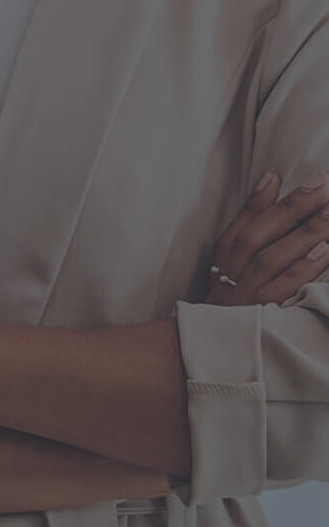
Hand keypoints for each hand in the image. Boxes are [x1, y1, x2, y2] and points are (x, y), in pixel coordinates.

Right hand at [206, 169, 328, 306]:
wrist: (209, 349)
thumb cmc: (229, 299)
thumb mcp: (232, 259)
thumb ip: (250, 219)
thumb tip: (270, 179)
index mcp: (224, 256)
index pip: (246, 222)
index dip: (269, 198)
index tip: (299, 177)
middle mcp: (230, 272)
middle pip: (260, 235)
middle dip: (294, 208)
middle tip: (324, 185)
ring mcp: (245, 295)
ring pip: (272, 258)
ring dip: (304, 233)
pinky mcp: (261, 315)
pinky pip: (284, 288)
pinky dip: (303, 268)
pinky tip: (324, 249)